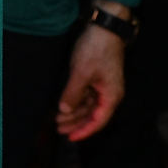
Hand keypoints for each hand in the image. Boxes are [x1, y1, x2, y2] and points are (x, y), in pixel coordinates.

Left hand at [57, 5, 128, 140]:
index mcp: (111, 96)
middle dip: (75, 122)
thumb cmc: (96, 51)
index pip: (98, 120)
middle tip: (57, 128)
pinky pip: (85, 95)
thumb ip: (73, 93)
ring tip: (57, 119)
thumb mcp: (81, 73)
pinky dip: (74, 100)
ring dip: (73, 112)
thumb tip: (64, 110)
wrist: (104, 29)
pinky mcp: (95, 77)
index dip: (84, 130)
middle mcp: (108, 93)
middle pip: (91, 114)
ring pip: (87, 105)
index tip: (70, 138)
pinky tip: (63, 105)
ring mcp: (102, 85)